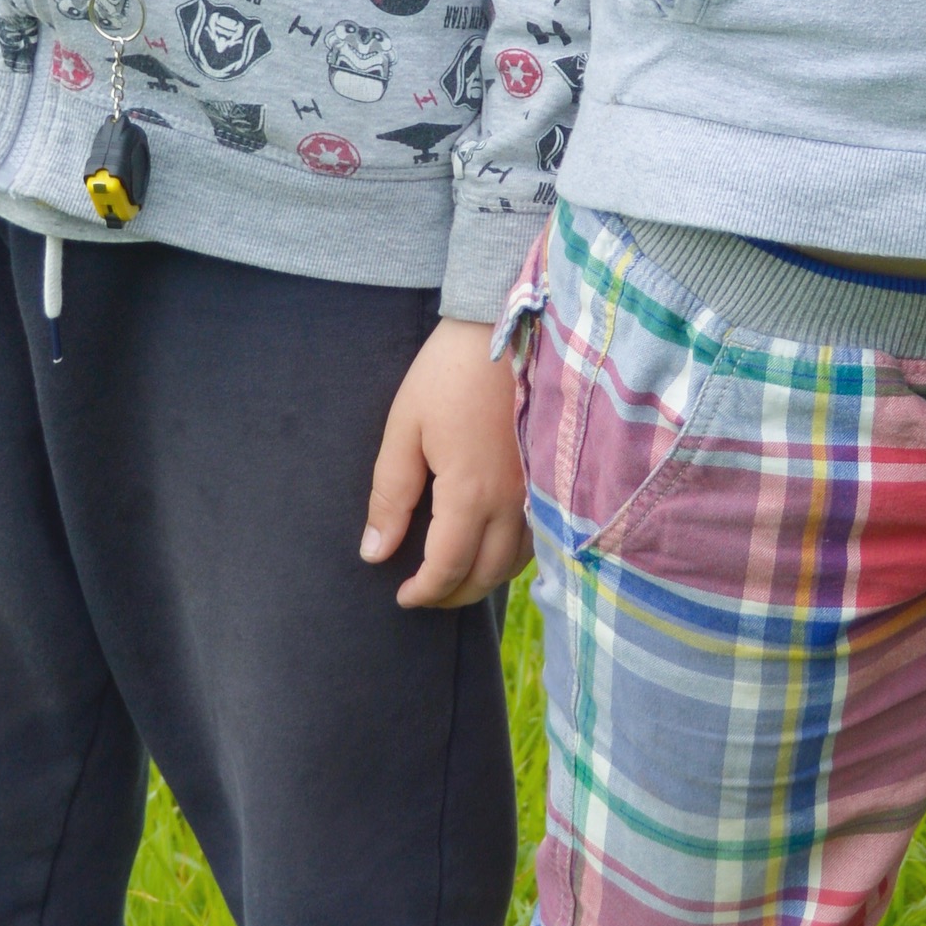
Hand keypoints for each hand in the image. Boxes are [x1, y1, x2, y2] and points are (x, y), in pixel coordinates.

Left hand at [362, 317, 530, 609]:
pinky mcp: (550, 477)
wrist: (504, 328)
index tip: (402, 597)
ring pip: (517, 563)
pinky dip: (510, 557)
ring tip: (453, 576)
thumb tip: (375, 551)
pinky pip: (536, 537)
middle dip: (452, 595)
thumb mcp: (404, 429)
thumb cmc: (447, 375)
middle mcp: (512, 503)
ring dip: (484, 579)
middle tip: (423, 594)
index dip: (423, 592)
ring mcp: (538, 492)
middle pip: (486, 575)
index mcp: (470, 494)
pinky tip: (491, 548)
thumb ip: (390, 495)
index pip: (448, 568)